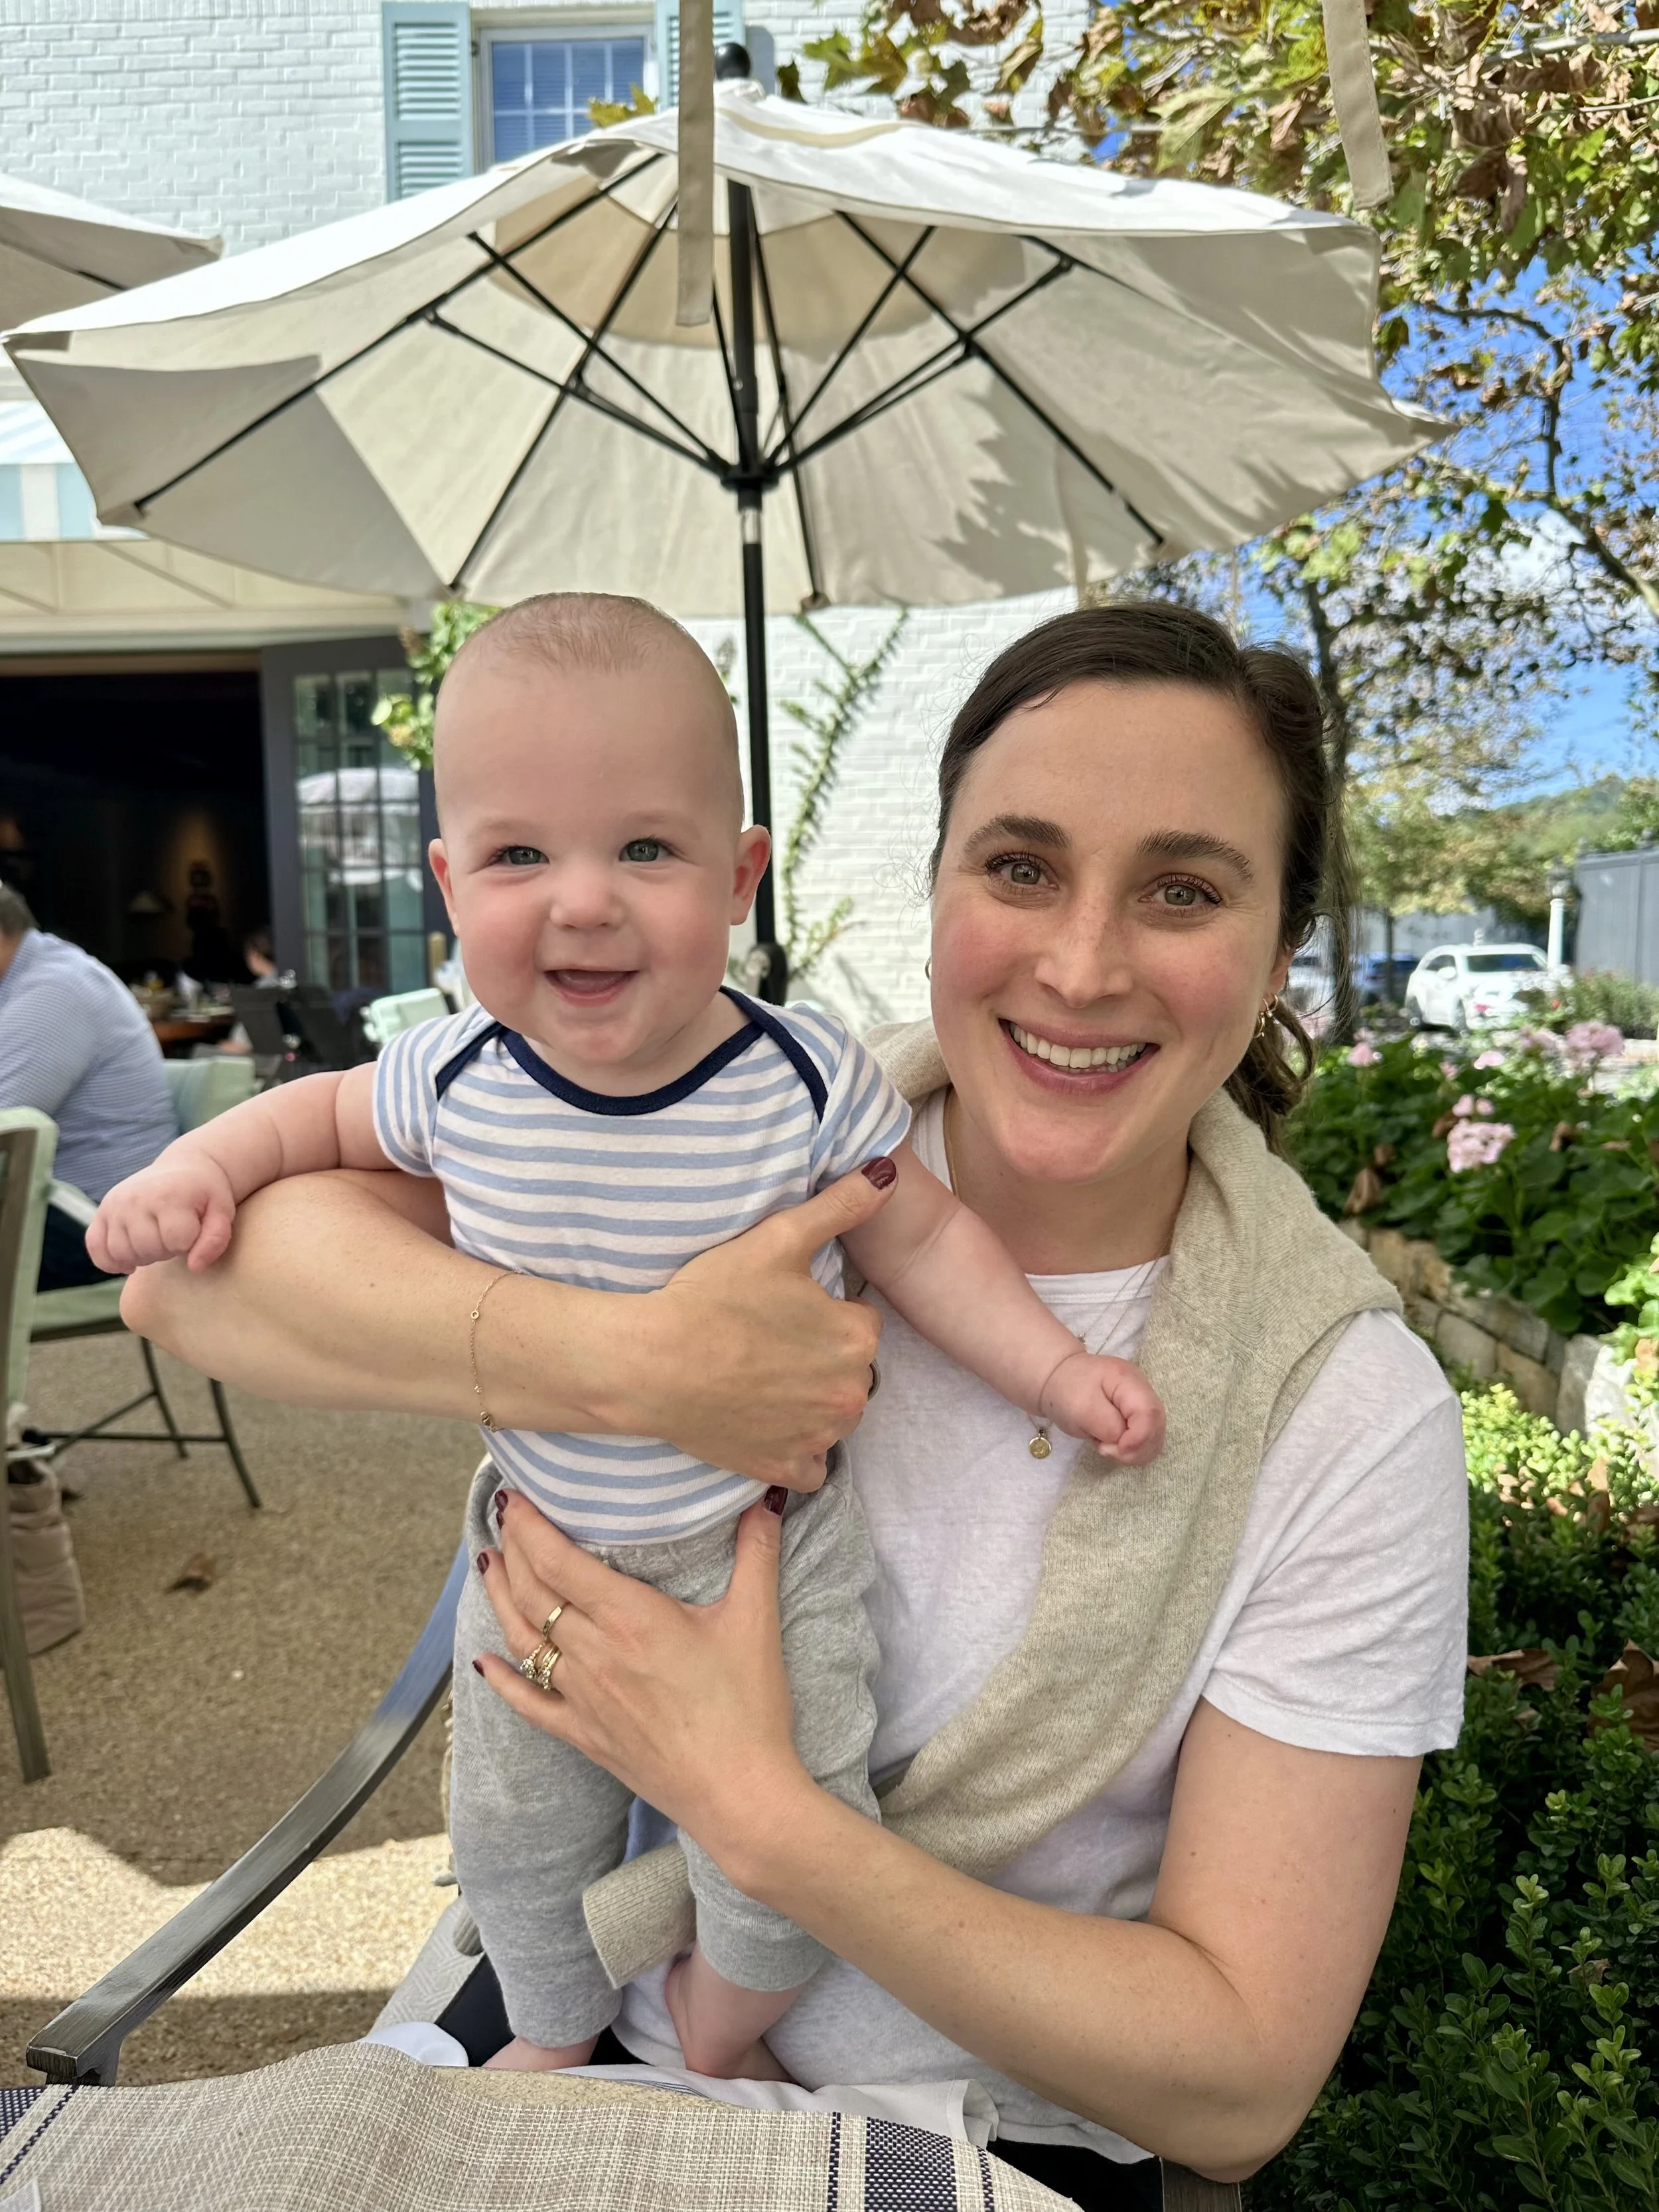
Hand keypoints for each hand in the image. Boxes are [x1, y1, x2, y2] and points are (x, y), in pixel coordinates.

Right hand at [88, 1154, 238, 1274]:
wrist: (185, 1167)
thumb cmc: (205, 1194)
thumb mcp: (222, 1211)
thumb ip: (215, 1240)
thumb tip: (194, 1267)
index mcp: (168, 1196)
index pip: (176, 1242)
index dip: (189, 1243)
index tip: (194, 1228)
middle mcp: (136, 1199)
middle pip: (148, 1250)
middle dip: (166, 1250)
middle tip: (175, 1234)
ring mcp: (115, 1204)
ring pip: (121, 1253)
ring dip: (142, 1256)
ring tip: (157, 1240)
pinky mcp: (102, 1210)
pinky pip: (95, 1247)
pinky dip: (109, 1261)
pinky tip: (129, 1262)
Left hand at [473, 1489, 809, 1869]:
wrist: (738, 1794)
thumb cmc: (748, 1709)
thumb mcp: (755, 1621)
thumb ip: (757, 1553)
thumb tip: (768, 1497)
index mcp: (630, 1618)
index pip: (560, 1562)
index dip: (529, 1526)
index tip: (514, 1497)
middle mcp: (595, 1654)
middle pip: (534, 1593)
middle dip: (513, 1549)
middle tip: (502, 1516)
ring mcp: (583, 1698)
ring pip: (524, 1640)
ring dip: (500, 1598)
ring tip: (488, 1563)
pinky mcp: (585, 1735)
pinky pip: (530, 1703)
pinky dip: (502, 1679)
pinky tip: (483, 1661)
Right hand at [629, 1161, 897, 1491]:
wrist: (651, 1363)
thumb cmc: (712, 1298)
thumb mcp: (778, 1238)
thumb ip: (841, 1205)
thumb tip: (886, 1172)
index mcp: (857, 1337)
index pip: (859, 1321)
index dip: (822, 1312)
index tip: (782, 1307)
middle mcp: (851, 1394)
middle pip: (850, 1369)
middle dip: (821, 1356)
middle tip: (767, 1341)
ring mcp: (818, 1438)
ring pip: (833, 1414)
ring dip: (811, 1399)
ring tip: (761, 1376)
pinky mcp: (785, 1468)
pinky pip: (810, 1464)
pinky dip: (796, 1448)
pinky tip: (766, 1421)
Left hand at [1040, 1350, 1165, 1465]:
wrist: (1059, 1378)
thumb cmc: (1067, 1390)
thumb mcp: (1081, 1408)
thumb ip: (1108, 1426)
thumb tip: (1126, 1442)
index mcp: (1129, 1382)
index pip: (1150, 1414)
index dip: (1138, 1438)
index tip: (1115, 1448)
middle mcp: (1143, 1391)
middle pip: (1156, 1428)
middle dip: (1134, 1449)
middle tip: (1104, 1448)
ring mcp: (1142, 1404)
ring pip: (1153, 1439)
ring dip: (1131, 1451)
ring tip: (1104, 1443)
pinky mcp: (1138, 1417)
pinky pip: (1144, 1441)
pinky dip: (1130, 1450)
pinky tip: (1111, 1443)